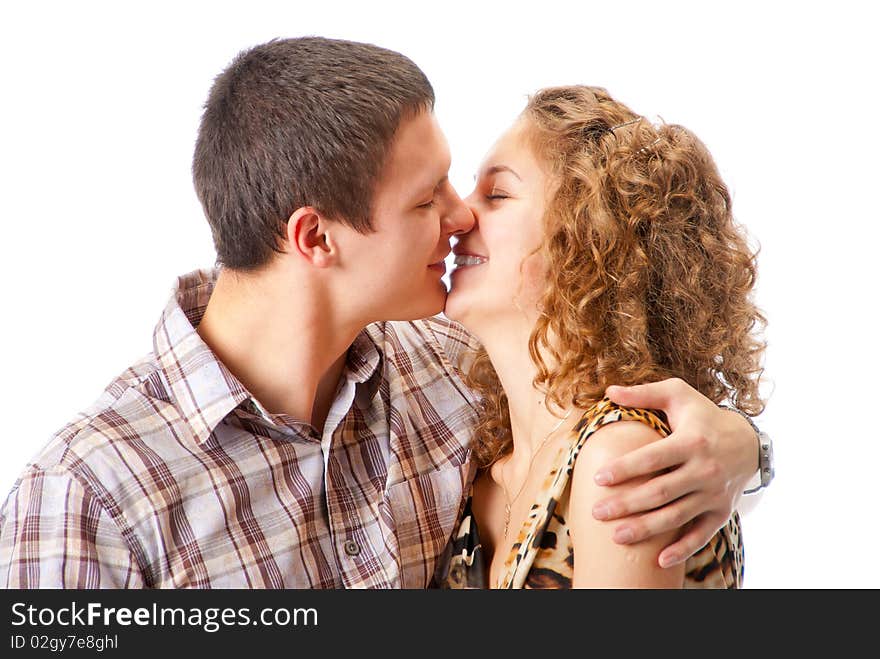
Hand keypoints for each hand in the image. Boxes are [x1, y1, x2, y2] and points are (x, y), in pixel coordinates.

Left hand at [592, 378, 758, 567]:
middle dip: (627, 504)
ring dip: (646, 529)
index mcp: (691, 441)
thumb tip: (609, 391)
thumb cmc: (702, 416)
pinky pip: (701, 535)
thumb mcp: (677, 395)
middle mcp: (704, 470)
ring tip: (616, 536)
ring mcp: (713, 494)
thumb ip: (644, 393)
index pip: (652, 458)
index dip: (625, 469)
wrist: (747, 442)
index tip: (598, 478)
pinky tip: (659, 561)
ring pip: (676, 516)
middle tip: (597, 512)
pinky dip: (682, 550)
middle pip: (660, 491)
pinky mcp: (721, 512)